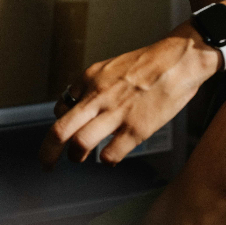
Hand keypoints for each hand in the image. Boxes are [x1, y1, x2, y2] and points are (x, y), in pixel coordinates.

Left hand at [39, 28, 218, 168]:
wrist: (179, 60)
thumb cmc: (149, 64)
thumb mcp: (111, 66)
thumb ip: (93, 85)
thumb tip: (78, 104)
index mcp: (91, 78)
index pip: (61, 107)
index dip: (60, 123)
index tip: (63, 133)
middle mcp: (98, 96)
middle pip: (60, 130)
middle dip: (48, 152)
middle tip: (45, 164)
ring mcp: (116, 114)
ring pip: (80, 145)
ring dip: (76, 156)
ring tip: (79, 158)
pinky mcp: (136, 129)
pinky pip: (110, 155)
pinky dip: (106, 160)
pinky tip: (110, 156)